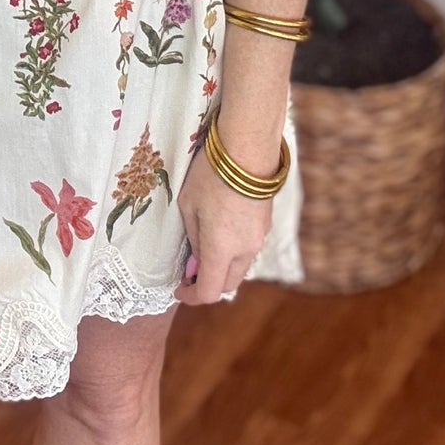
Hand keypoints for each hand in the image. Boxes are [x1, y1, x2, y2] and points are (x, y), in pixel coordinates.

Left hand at [174, 125, 279, 305]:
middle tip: (189, 270)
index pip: (209, 292)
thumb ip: (193, 240)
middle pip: (227, 284)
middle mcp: (245, 250)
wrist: (248, 147)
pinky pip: (248, 249)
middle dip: (207, 283)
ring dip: (222, 266)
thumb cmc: (211, 175)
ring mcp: (259, 238)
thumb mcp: (189, 206)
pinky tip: (221, 231)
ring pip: (240, 267)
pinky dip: (233, 251)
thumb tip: (195, 264)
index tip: (178, 289)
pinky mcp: (265, 224)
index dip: (191, 296)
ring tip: (203, 245)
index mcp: (221, 249)